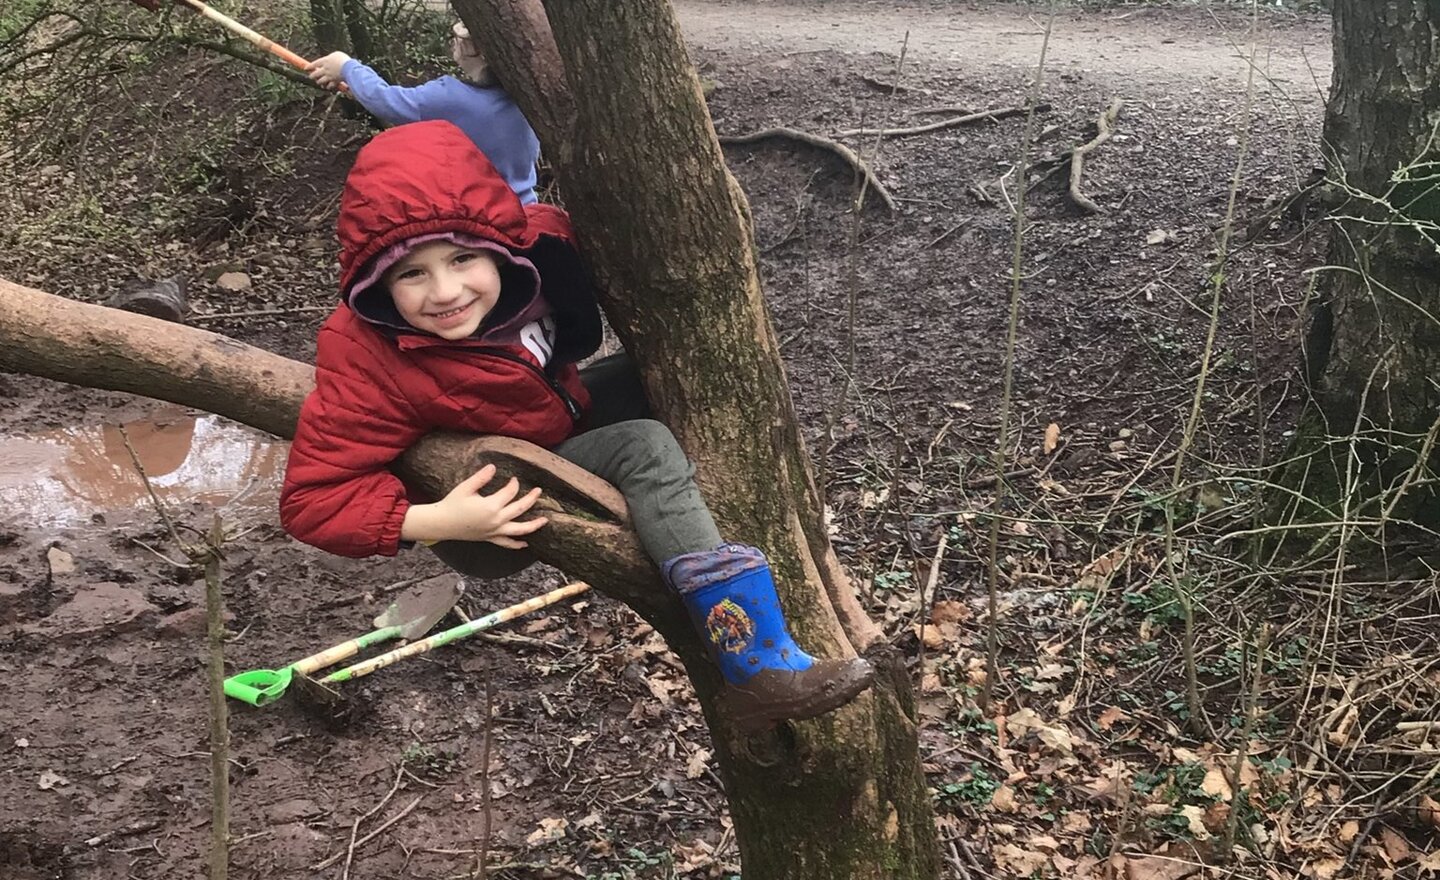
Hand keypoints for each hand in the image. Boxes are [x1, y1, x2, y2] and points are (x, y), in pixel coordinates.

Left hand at [307, 51, 350, 89]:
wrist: (349, 67)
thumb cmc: (344, 59)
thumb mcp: (337, 54)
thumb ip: (332, 57)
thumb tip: (330, 59)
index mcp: (325, 61)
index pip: (314, 64)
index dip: (309, 66)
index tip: (306, 68)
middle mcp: (325, 69)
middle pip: (316, 74)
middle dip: (312, 76)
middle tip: (311, 76)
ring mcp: (329, 76)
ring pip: (321, 81)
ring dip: (319, 82)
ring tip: (318, 82)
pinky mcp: (335, 81)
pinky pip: (330, 86)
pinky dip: (328, 86)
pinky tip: (328, 86)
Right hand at [401, 464, 547, 548]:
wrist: (442, 523)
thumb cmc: (452, 504)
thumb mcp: (466, 487)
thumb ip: (481, 477)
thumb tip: (493, 467)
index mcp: (491, 506)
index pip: (510, 492)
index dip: (514, 484)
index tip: (514, 478)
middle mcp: (496, 520)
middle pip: (520, 509)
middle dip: (531, 499)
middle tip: (539, 491)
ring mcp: (494, 531)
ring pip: (519, 530)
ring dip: (533, 525)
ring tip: (545, 520)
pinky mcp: (490, 538)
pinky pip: (507, 544)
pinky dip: (517, 545)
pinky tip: (526, 544)